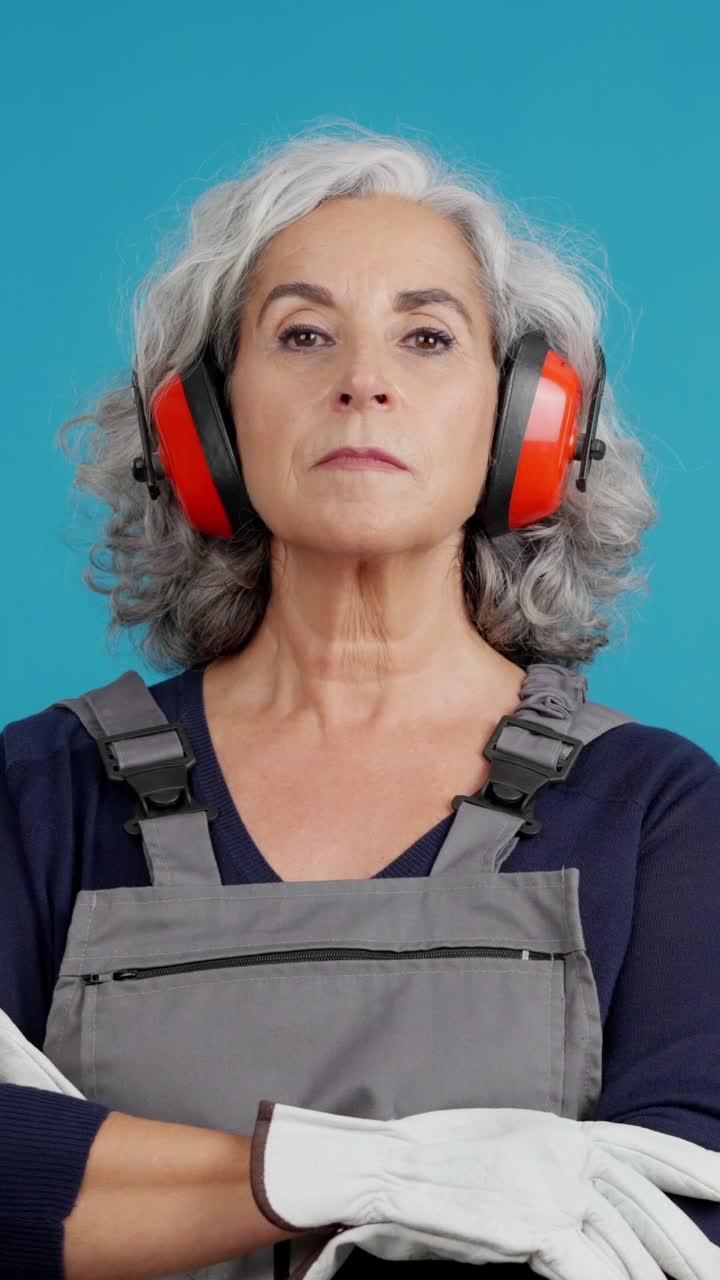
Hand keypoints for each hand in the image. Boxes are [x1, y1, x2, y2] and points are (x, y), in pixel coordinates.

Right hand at [251, 1100, 719, 1279]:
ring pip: (629, 1247)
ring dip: (658, 1276)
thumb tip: (594, 1196)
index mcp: (565, 1130)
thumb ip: (557, 1161)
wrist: (387, 1167)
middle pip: (648, 1206)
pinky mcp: (537, 1226)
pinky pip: (594, 1270)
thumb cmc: (439, 1160)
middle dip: (689, 1245)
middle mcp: (568, 1153)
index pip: (646, 1148)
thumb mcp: (510, 1145)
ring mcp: (554, 1189)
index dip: (692, 1166)